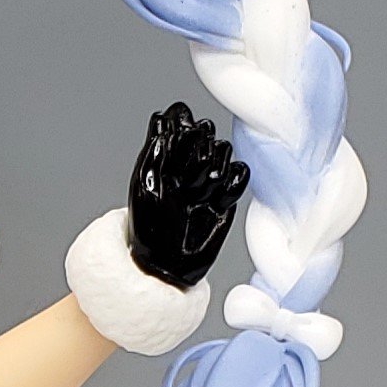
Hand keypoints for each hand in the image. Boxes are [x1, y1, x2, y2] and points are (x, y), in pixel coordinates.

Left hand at [124, 100, 246, 288]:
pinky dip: (234, 182)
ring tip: (200, 193)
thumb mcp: (145, 187)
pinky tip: (218, 198)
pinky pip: (241, 175)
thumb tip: (163, 120)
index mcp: (164, 157)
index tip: (179, 140)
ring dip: (214, 168)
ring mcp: (208, 180)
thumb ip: (156, 153)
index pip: (180, 122)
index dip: (183, 127)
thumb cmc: (149, 230)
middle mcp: (187, 165)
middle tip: (187, 178)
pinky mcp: (226, 197)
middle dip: (200, 150)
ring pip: (224, 151)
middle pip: (207, 133)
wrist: (168, 266)